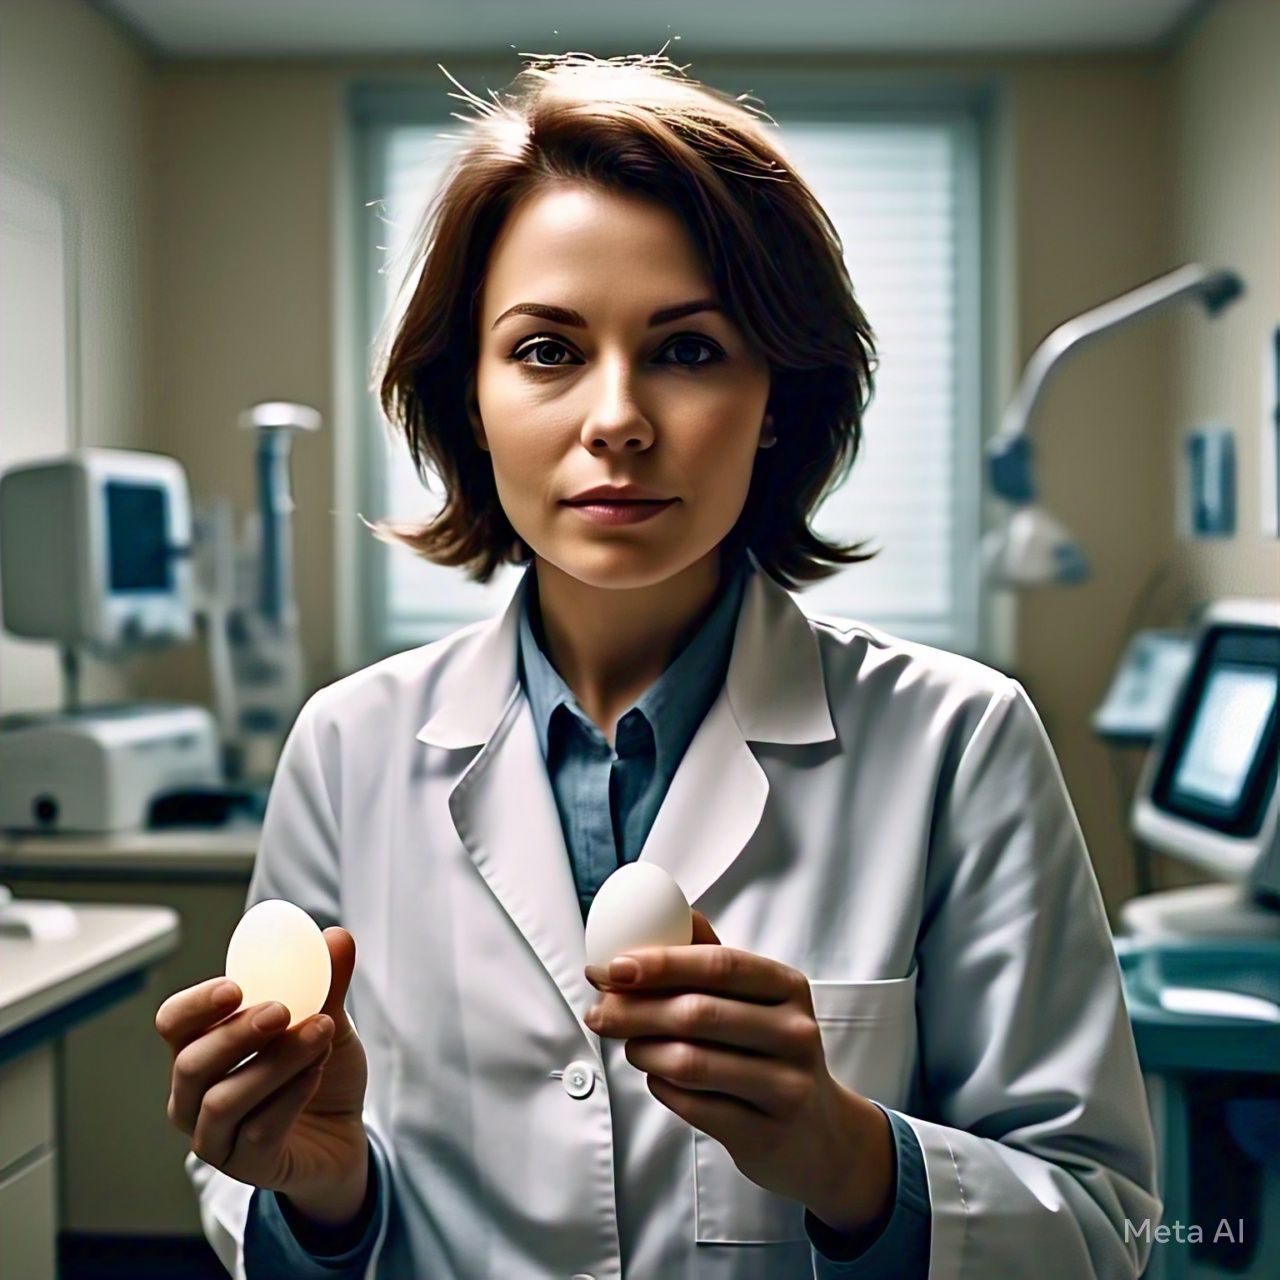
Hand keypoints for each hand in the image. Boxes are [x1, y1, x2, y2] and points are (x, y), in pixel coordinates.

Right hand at [156, 926, 370, 1222]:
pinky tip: (318, 1070)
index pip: (173, 1023)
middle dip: (236, 1033)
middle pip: (190, 1064)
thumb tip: (336, 936)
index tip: (235, 987)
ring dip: (276, 1062)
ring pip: (223, 1101)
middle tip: (282, 1010)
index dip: (196, 1004)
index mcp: (203, 1048)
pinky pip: (258, 1132)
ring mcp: (216, 1137)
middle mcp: (195, 1095)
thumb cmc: (316, 1068)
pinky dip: (291, 1095)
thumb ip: (327, 982)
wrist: (343, 1131)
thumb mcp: (325, 1018)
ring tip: (321, 1034)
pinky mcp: (247, 1167)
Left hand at [583, 911, 894, 1238]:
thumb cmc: (774, 1053)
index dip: (662, 963)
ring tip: (628, 1045)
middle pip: (698, 1014)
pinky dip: (662, 1088)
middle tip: (598, 1010)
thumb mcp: (758, 1000)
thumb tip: (672, 910)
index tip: (614, 966)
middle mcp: (794, 1032)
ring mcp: (785, 1085)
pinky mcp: (766, 1133)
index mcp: (788, 987)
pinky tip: (656, 1077)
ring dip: (644, 1050)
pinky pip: (695, 1106)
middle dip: (635, 1010)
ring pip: (691, 1062)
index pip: (719, 965)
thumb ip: (712, 957)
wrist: (820, 1135)